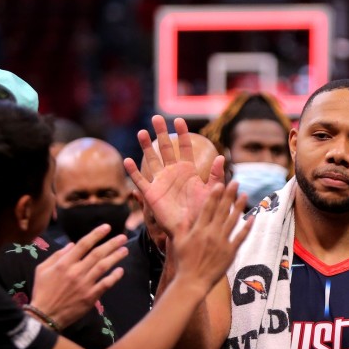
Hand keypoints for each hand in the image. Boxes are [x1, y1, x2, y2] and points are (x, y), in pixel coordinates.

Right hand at [31, 226, 128, 328]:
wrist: (45, 315)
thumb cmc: (42, 291)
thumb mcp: (42, 269)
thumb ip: (57, 255)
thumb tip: (72, 244)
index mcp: (64, 264)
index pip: (83, 244)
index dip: (96, 234)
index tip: (107, 227)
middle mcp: (76, 272)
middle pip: (97, 254)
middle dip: (111, 243)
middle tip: (123, 237)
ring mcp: (84, 284)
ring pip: (104, 267)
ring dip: (116, 257)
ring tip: (125, 250)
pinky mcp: (90, 297)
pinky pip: (105, 284)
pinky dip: (114, 277)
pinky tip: (120, 270)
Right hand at [123, 115, 225, 238]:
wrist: (191, 230)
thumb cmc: (202, 212)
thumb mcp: (211, 192)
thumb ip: (215, 175)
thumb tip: (221, 157)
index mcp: (188, 170)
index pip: (185, 148)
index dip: (182, 134)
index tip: (179, 120)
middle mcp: (173, 173)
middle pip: (166, 148)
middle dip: (161, 133)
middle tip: (156, 118)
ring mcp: (161, 182)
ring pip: (151, 160)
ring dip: (146, 146)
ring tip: (142, 132)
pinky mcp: (151, 194)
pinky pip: (140, 181)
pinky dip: (133, 172)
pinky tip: (127, 160)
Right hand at [169, 180, 251, 294]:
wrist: (193, 281)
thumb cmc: (184, 262)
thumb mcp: (179, 242)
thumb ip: (183, 227)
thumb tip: (185, 215)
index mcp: (198, 229)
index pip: (208, 208)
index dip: (215, 195)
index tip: (220, 184)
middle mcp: (211, 233)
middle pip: (222, 210)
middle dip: (229, 195)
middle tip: (236, 182)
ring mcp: (222, 242)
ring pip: (233, 220)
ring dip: (239, 206)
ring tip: (244, 195)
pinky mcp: (230, 252)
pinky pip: (240, 237)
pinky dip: (247, 227)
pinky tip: (252, 217)